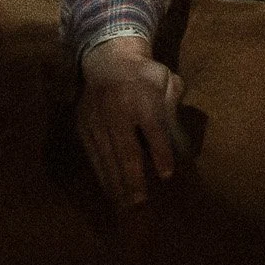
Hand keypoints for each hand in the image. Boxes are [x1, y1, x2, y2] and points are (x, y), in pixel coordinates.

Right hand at [77, 35, 184, 209]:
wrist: (108, 60)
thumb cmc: (145, 75)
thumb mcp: (167, 81)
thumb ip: (173, 106)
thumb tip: (181, 140)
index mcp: (141, 98)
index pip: (152, 129)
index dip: (160, 152)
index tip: (167, 174)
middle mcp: (116, 112)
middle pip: (125, 149)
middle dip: (132, 177)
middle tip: (141, 202)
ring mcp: (96, 121)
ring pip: (106, 157)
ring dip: (116, 182)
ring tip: (125, 205)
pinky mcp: (83, 127)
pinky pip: (93, 155)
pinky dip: (101, 174)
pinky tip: (110, 191)